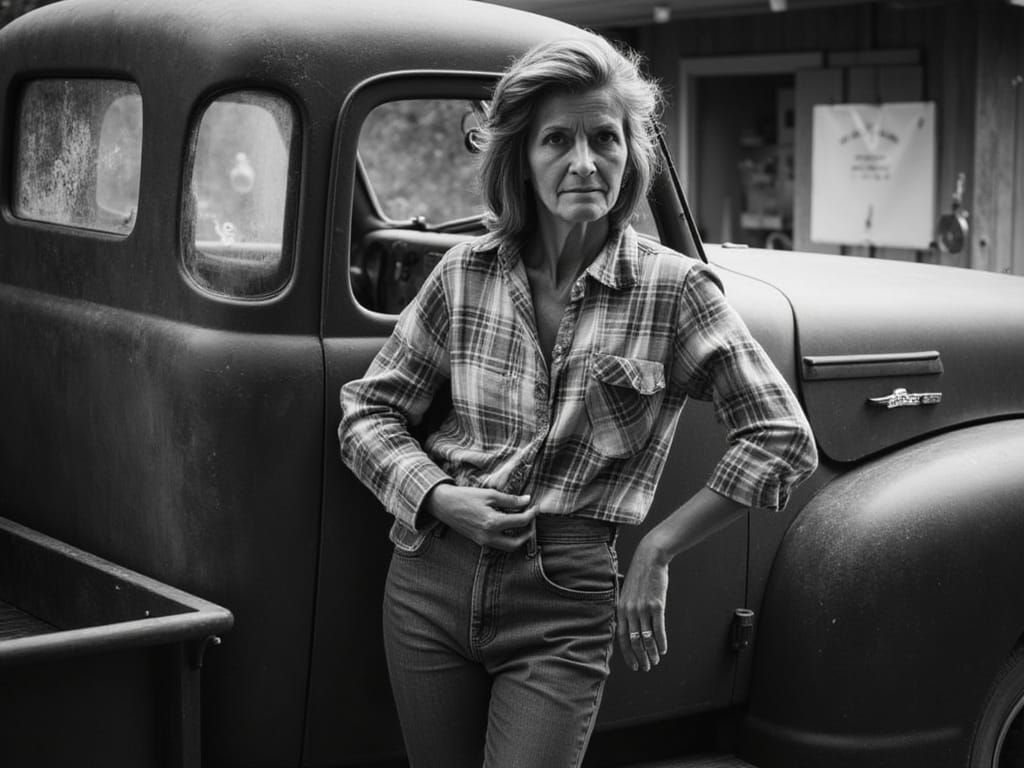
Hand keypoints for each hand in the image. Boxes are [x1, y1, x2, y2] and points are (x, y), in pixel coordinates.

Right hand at [424, 484, 536, 551]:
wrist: (444, 505)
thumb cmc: (465, 497)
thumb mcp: (489, 494)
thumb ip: (510, 500)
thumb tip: (527, 501)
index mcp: (493, 522)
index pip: (521, 521)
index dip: (532, 514)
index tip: (536, 507)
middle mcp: (489, 536)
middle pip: (517, 542)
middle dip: (528, 533)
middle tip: (532, 521)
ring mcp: (483, 541)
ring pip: (508, 546)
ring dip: (518, 538)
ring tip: (522, 524)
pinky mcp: (479, 541)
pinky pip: (498, 544)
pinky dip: (507, 538)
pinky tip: (508, 526)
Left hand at [617, 536, 668, 671]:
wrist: (649, 559)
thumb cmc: (639, 576)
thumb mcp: (626, 593)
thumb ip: (626, 610)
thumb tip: (629, 628)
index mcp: (620, 609)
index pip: (622, 638)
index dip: (628, 654)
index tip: (633, 665)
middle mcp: (630, 611)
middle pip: (634, 642)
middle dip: (640, 657)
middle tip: (646, 667)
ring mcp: (643, 609)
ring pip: (647, 639)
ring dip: (652, 653)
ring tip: (656, 661)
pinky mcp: (656, 605)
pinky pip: (658, 629)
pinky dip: (661, 642)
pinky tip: (664, 649)